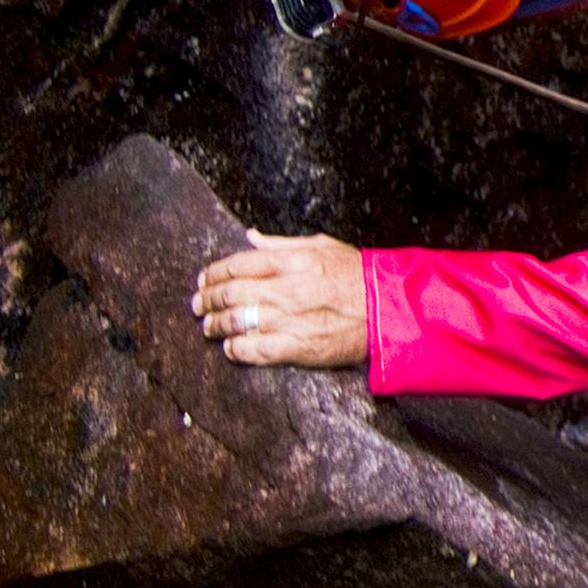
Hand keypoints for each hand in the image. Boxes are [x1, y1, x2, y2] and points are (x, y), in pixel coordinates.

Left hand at [192, 230, 367, 367]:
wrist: (389, 309)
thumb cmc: (358, 275)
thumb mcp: (322, 246)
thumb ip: (282, 244)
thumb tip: (250, 237)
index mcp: (292, 261)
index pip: (237, 264)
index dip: (213, 273)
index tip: (203, 280)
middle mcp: (287, 289)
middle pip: (231, 293)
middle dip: (208, 300)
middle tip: (198, 305)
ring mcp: (291, 320)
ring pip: (237, 322)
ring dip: (215, 325)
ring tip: (208, 326)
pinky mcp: (299, 347)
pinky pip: (255, 350)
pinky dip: (236, 349)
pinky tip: (230, 347)